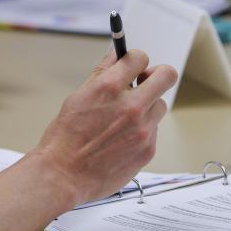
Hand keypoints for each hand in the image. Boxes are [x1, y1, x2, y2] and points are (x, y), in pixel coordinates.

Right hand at [33, 49, 177, 204]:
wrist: (63, 175)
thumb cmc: (65, 138)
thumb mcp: (78, 97)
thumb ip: (101, 74)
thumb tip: (115, 54)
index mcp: (109, 88)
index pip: (139, 57)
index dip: (135, 60)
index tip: (133, 67)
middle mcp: (131, 106)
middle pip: (167, 76)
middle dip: (156, 75)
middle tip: (144, 83)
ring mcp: (143, 129)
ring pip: (160, 105)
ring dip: (147, 107)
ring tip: (125, 119)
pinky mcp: (148, 149)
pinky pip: (154, 130)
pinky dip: (141, 131)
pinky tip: (120, 140)